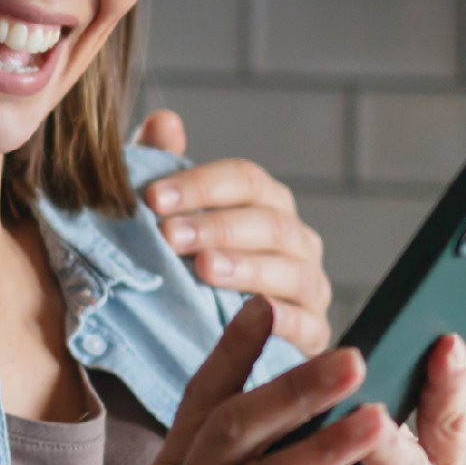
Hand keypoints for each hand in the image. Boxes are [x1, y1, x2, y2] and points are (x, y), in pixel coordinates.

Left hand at [135, 110, 332, 354]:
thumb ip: (163, 171)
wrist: (202, 342)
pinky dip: (283, 319)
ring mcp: (309, 287)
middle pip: (267, 222)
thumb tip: (163, 122)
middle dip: (216, 226)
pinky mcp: (314, 334)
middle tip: (169, 235)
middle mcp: (295, 240)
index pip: (244, 180)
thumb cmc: (184, 269)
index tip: (151, 198)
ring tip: (202, 268)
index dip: (200, 184)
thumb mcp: (167, 221)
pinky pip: (308, 324)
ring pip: (290, 269)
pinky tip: (250, 314)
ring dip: (246, 267)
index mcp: (265, 204)